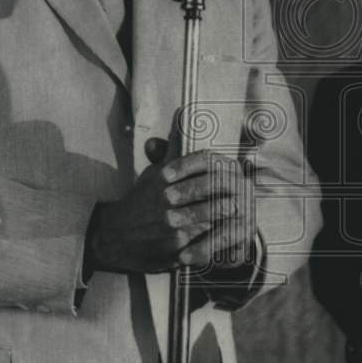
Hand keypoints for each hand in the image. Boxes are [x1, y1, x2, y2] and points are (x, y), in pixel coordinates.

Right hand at [87, 139, 255, 274]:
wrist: (114, 236)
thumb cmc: (141, 201)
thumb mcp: (154, 172)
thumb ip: (173, 147)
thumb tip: (181, 113)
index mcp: (164, 177)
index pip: (204, 165)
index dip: (226, 168)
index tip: (238, 171)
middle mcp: (168, 199)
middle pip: (214, 190)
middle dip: (233, 190)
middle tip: (247, 191)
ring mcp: (173, 225)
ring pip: (214, 215)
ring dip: (231, 213)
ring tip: (243, 210)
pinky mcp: (177, 249)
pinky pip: (207, 243)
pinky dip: (222, 238)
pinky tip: (231, 234)